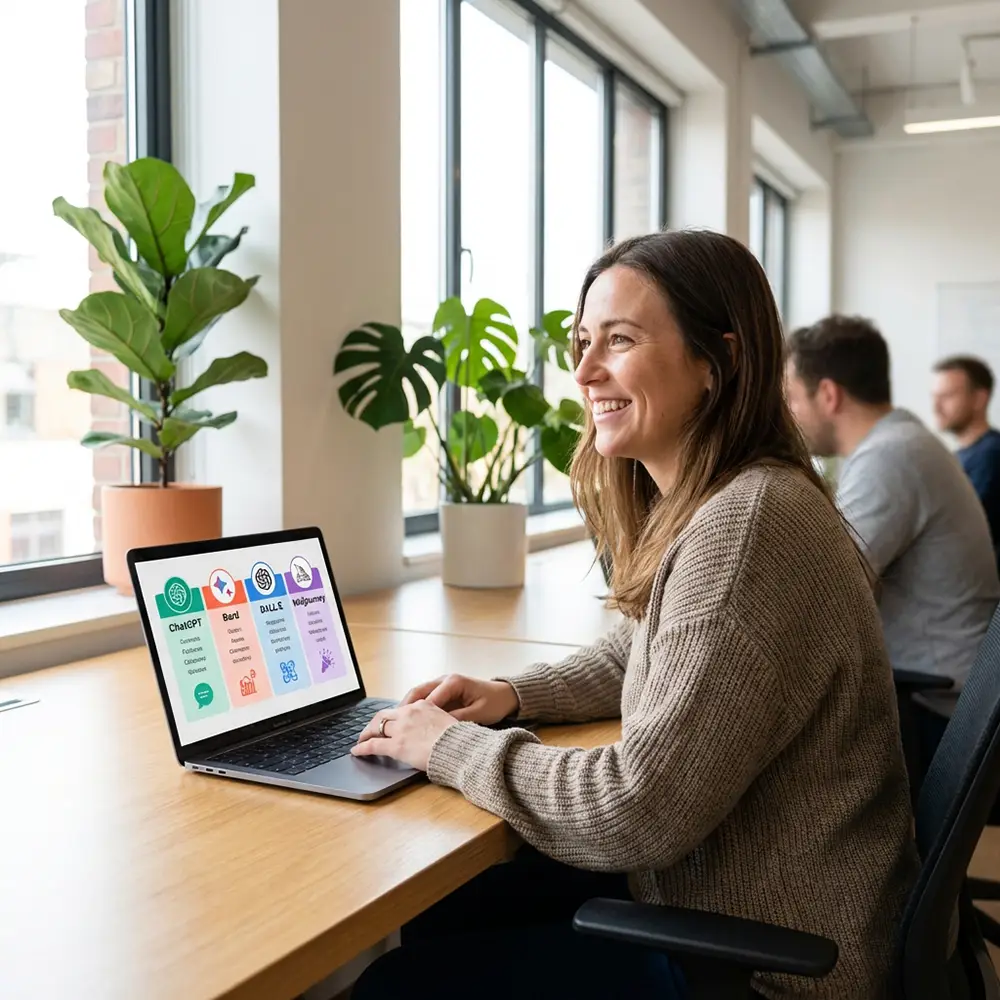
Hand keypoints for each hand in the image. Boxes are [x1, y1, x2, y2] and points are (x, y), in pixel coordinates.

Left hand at [351, 701, 457, 770]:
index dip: (391, 717)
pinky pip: (373, 745)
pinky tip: (357, 751)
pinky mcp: (396, 745)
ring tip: (362, 740)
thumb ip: (434, 721)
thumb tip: (431, 730)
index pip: (401, 709)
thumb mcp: (447, 721)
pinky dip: (362, 748)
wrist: (458, 747)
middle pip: (384, 715)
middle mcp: (409, 713)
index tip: (388, 722)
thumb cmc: (458, 739)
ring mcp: (401, 729)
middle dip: (374, 723)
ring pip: (376, 727)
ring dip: (367, 733)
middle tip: (370, 730)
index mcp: (423, 706)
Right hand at [399, 674, 518, 724]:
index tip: (405, 728)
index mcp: (453, 682)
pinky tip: (407, 721)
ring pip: (418, 694)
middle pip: (417, 692)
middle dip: (403, 708)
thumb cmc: (494, 704)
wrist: (506, 695)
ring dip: (406, 707)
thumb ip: (457, 720)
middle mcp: (444, 679)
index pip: (428, 698)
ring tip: (394, 724)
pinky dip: (414, 708)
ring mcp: (442, 683)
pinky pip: (424, 698)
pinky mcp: (442, 690)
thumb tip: (438, 730)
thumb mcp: (478, 714)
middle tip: (390, 724)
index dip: (416, 714)